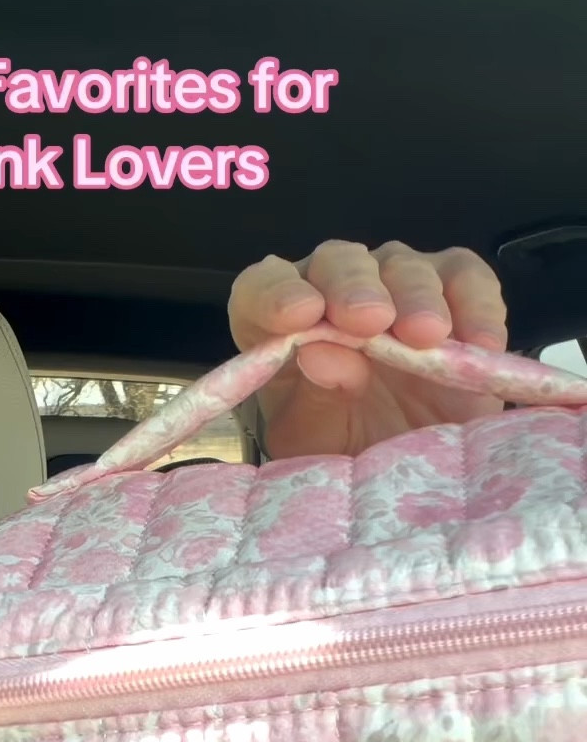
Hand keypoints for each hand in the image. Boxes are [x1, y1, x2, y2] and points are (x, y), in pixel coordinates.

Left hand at [228, 240, 509, 458]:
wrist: (411, 480)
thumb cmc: (349, 451)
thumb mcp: (316, 441)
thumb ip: (311, 400)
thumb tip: (319, 355)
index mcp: (282, 324)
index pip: (263, 286)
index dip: (275, 292)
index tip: (297, 316)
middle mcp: (337, 292)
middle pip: (337, 262)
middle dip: (351, 286)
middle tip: (369, 321)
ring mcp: (398, 288)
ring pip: (403, 264)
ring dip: (414, 295)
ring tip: (427, 335)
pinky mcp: (457, 297)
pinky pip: (467, 280)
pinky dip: (475, 304)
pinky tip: (479, 343)